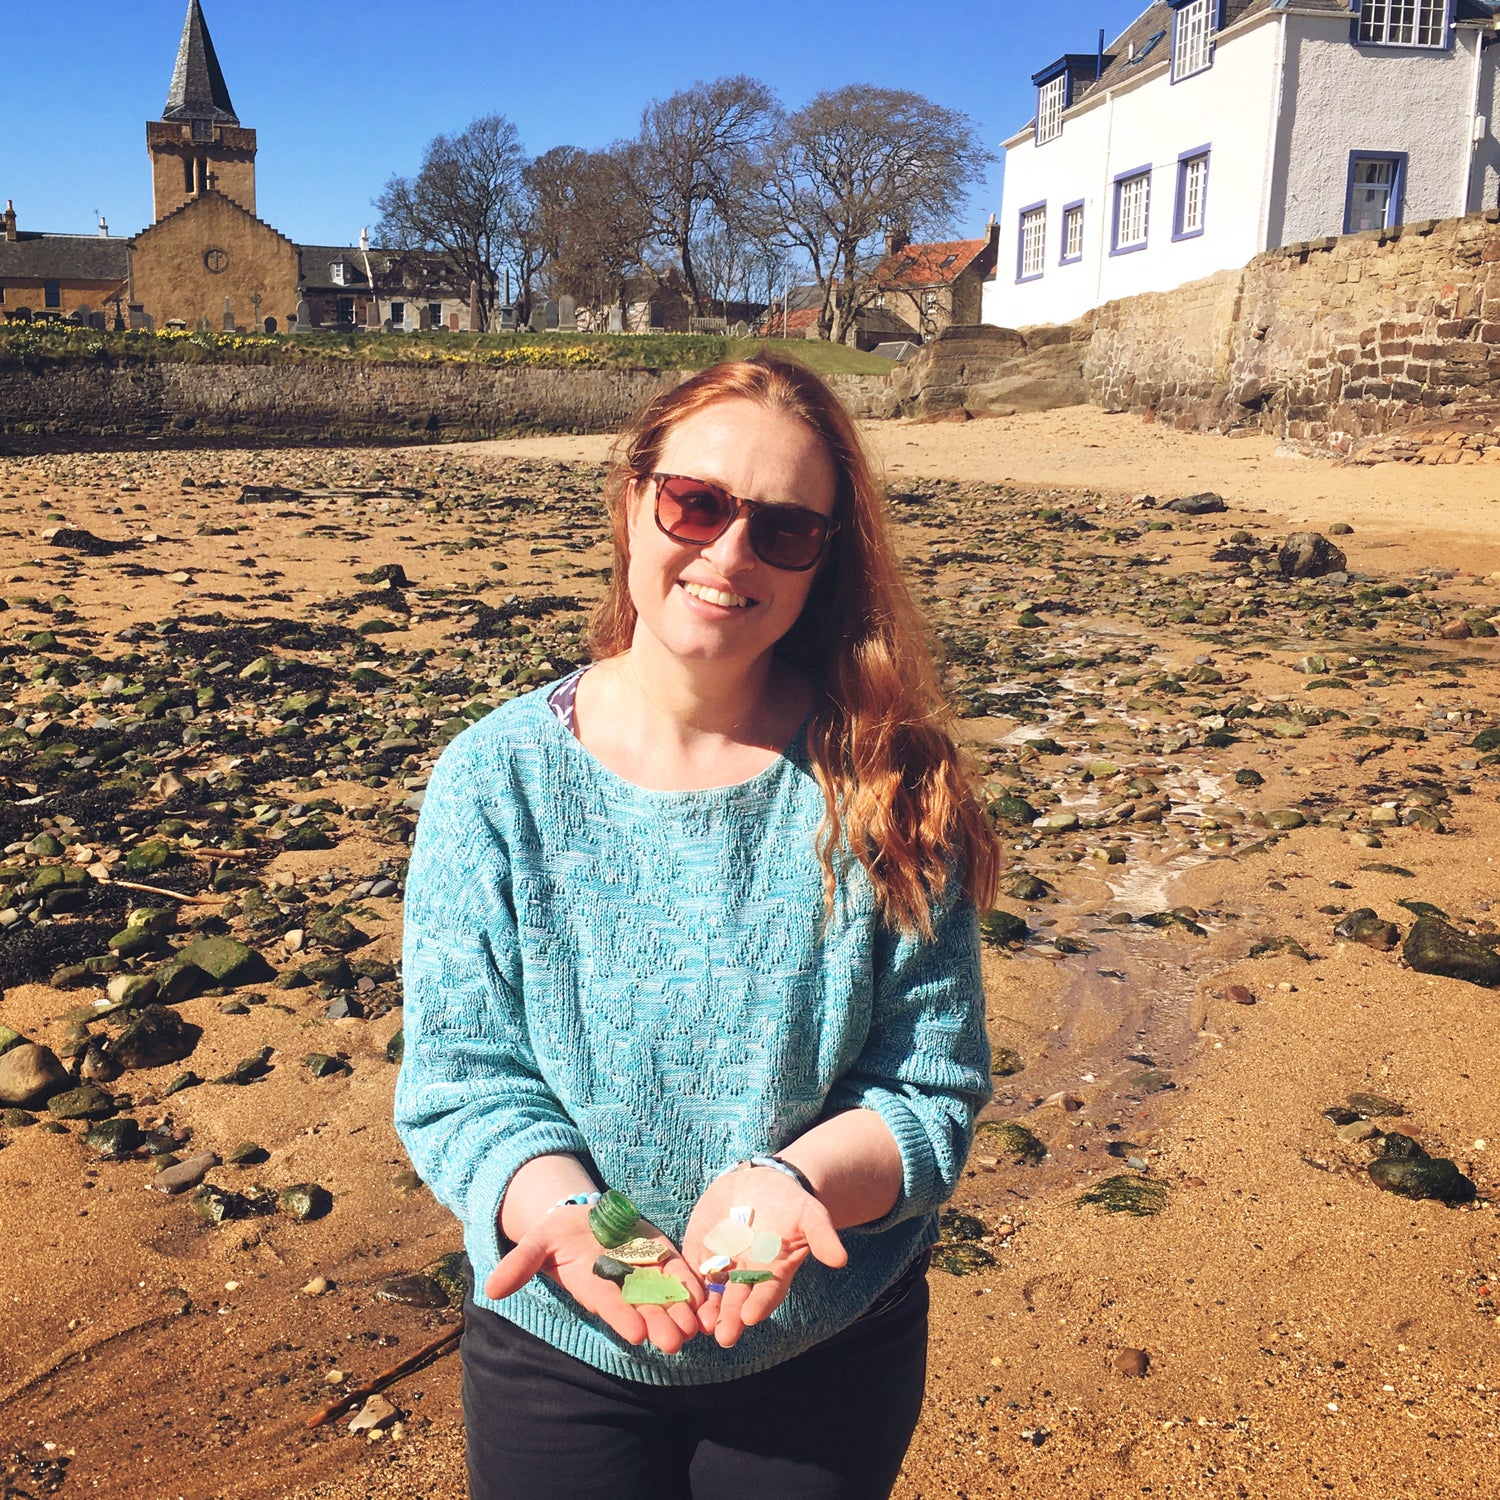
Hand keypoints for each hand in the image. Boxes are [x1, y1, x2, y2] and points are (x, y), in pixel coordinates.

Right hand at [482, 1207, 702, 1353]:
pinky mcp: (662, 1256)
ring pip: (666, 1296)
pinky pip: (679, 1274)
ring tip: (695, 1325)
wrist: (583, 1217)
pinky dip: (691, 1285)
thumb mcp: (536, 1242)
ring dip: (681, 1310)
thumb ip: (520, 1264)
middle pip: (643, 1308)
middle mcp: (622, 1285)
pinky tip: (704, 1297)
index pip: (609, 1306)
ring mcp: (645, 1272)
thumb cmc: (557, 1234)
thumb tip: (490, 1288)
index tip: (636, 1334)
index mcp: (593, 1285)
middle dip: (659, 1324)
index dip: (622, 1318)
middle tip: (676, 1341)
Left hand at [682, 1166, 846, 1347]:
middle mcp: (745, 1274)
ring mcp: (721, 1264)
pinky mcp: (698, 1250)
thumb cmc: (790, 1203)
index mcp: (773, 1271)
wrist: (761, 1183)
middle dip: (729, 1316)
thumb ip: (822, 1235)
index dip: (759, 1304)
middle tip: (722, 1335)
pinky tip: (674, 1295)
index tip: (751, 1317)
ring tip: (699, 1323)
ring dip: (705, 1308)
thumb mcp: (809, 1214)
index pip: (767, 1293)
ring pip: (710, 1292)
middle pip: (736, 1299)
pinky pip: (688, 1270)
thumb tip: (841, 1259)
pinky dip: (682, 1284)